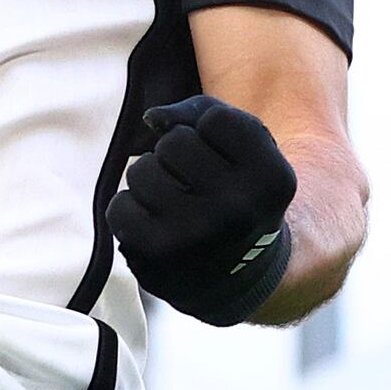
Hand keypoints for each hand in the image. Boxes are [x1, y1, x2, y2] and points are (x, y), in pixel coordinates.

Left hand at [109, 95, 295, 326]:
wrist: (239, 275)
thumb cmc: (237, 194)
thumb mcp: (247, 151)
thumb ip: (203, 114)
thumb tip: (151, 118)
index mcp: (271, 180)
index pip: (216, 120)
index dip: (214, 135)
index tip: (227, 161)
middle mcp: (238, 210)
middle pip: (173, 142)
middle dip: (176, 155)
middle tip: (195, 183)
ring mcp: (195, 236)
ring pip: (140, 170)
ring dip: (151, 180)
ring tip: (175, 202)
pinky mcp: (156, 256)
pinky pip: (119, 206)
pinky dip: (130, 209)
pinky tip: (155, 222)